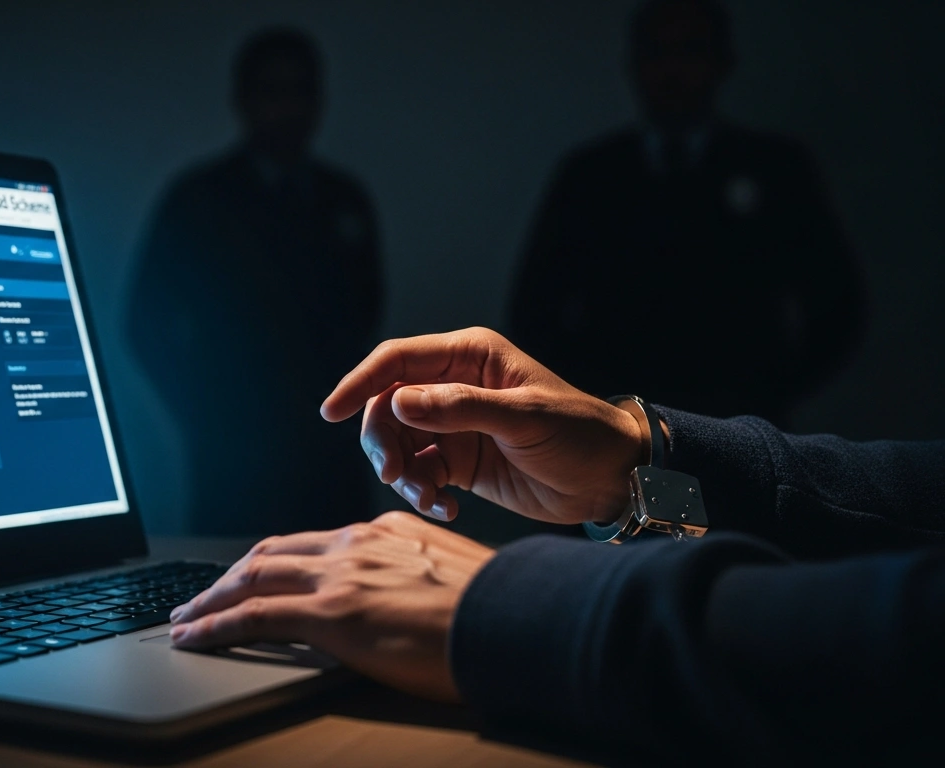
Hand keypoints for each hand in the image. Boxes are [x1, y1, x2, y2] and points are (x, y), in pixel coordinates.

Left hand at [169, 512, 493, 700]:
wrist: (518, 618)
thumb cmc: (497, 608)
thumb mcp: (447, 574)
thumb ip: (409, 578)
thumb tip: (397, 602)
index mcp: (381, 533)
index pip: (308, 544)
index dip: (269, 562)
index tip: (249, 578)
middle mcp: (354, 544)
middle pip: (269, 554)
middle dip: (228, 577)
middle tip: (200, 597)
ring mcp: (340, 574)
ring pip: (251, 578)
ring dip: (210, 599)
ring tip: (186, 618)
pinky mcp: (332, 612)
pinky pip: (255, 615)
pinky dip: (216, 624)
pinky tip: (196, 636)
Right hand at [321, 327, 645, 525]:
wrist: (613, 479)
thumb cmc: (580, 434)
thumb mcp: (524, 418)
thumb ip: (460, 408)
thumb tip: (399, 404)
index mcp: (468, 358)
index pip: (397, 361)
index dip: (360, 384)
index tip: (331, 411)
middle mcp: (452, 386)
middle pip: (386, 407)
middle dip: (383, 443)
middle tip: (394, 476)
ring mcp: (452, 425)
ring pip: (397, 445)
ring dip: (402, 475)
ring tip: (431, 500)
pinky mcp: (457, 462)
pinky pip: (418, 475)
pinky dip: (422, 495)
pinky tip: (447, 510)